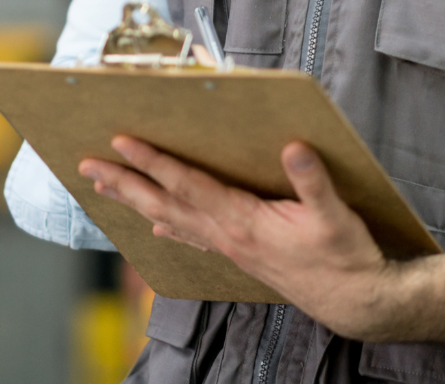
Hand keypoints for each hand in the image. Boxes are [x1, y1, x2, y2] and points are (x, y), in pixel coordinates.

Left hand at [79, 136, 402, 338]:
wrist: (357, 303)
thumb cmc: (346, 258)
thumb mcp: (337, 215)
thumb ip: (312, 180)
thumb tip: (294, 146)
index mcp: (244, 221)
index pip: (188, 185)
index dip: (153, 162)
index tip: (122, 141)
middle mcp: (228, 235)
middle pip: (164, 204)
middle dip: (124, 183)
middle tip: (87, 165)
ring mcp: (230, 248)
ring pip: (171, 220)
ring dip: (135, 201)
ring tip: (105, 187)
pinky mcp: (239, 254)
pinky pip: (192, 237)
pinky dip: (168, 227)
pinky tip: (154, 227)